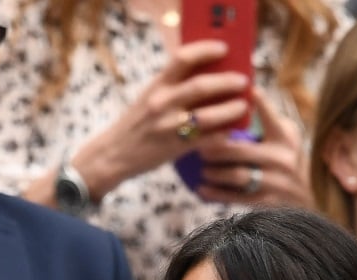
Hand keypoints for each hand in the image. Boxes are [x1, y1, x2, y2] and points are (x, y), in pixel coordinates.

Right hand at [71, 40, 250, 199]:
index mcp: (157, 86)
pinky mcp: (174, 148)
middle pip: (201, 86)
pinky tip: (231, 130)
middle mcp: (162, 103)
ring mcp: (168, 127)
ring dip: (231, 109)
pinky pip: (206, 139)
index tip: (224, 49)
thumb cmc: (135, 124)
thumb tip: (207, 73)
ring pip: (208, 115)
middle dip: (227, 82)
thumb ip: (173, 85)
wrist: (113, 154)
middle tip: (243, 81)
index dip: (206, 50)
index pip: (182, 58)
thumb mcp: (149, 96)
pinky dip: (223, 134)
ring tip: (242, 106)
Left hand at [193, 87, 310, 207]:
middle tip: (200, 147)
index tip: (245, 92)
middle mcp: (282, 158)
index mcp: (285, 137)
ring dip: (215, 172)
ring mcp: (276, 181)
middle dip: (216, 148)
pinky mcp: (267, 201)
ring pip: (237, 175)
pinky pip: (237, 197)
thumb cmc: (288, 159)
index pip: (270, 117)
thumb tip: (242, 94)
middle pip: (241, 150)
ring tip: (203, 169)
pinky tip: (202, 189)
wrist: (310, 195)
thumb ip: (269, 120)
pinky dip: (216, 194)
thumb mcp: (286, 136)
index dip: (259, 103)